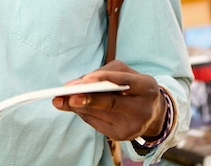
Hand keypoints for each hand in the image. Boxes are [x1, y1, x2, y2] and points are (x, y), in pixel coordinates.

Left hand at [52, 60, 166, 141]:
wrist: (150, 112)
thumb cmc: (133, 86)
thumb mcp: (126, 73)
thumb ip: (104, 74)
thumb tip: (75, 84)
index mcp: (147, 87)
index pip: (126, 82)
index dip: (105, 79)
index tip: (85, 80)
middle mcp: (143, 109)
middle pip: (112, 104)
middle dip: (88, 99)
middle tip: (68, 95)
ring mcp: (133, 126)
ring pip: (100, 115)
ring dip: (78, 107)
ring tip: (60, 100)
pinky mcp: (122, 136)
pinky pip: (97, 124)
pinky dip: (83, 113)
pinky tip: (72, 107)